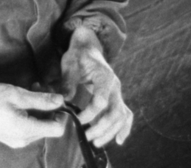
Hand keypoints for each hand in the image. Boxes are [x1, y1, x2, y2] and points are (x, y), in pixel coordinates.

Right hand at [0, 83, 66, 148]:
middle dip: (49, 107)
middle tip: (42, 88)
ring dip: (39, 108)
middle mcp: (23, 139)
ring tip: (31, 89)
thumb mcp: (17, 94)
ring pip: (38, 125)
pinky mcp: (11, 137)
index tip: (57, 99)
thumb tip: (62, 101)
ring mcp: (17, 140)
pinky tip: (22, 99)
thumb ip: (41, 99)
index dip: (62, 114)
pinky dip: (30, 113)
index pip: (57, 129)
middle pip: (48, 126)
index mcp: (26, 130)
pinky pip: (28, 127)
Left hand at [61, 25, 133, 147]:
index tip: (76, 120)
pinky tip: (118, 140)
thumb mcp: (69, 63)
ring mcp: (117, 93)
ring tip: (96, 142)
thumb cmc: (78, 55)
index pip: (101, 100)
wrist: (88, 48)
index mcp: (104, 75)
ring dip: (110, 131)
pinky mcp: (116, 98)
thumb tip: (65, 100)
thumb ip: (68, 81)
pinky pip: (125, 114)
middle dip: (102, 127)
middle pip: (115, 111)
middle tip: (87, 137)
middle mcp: (115, 85)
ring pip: (121, 116)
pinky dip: (124, 128)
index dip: (90, 113)